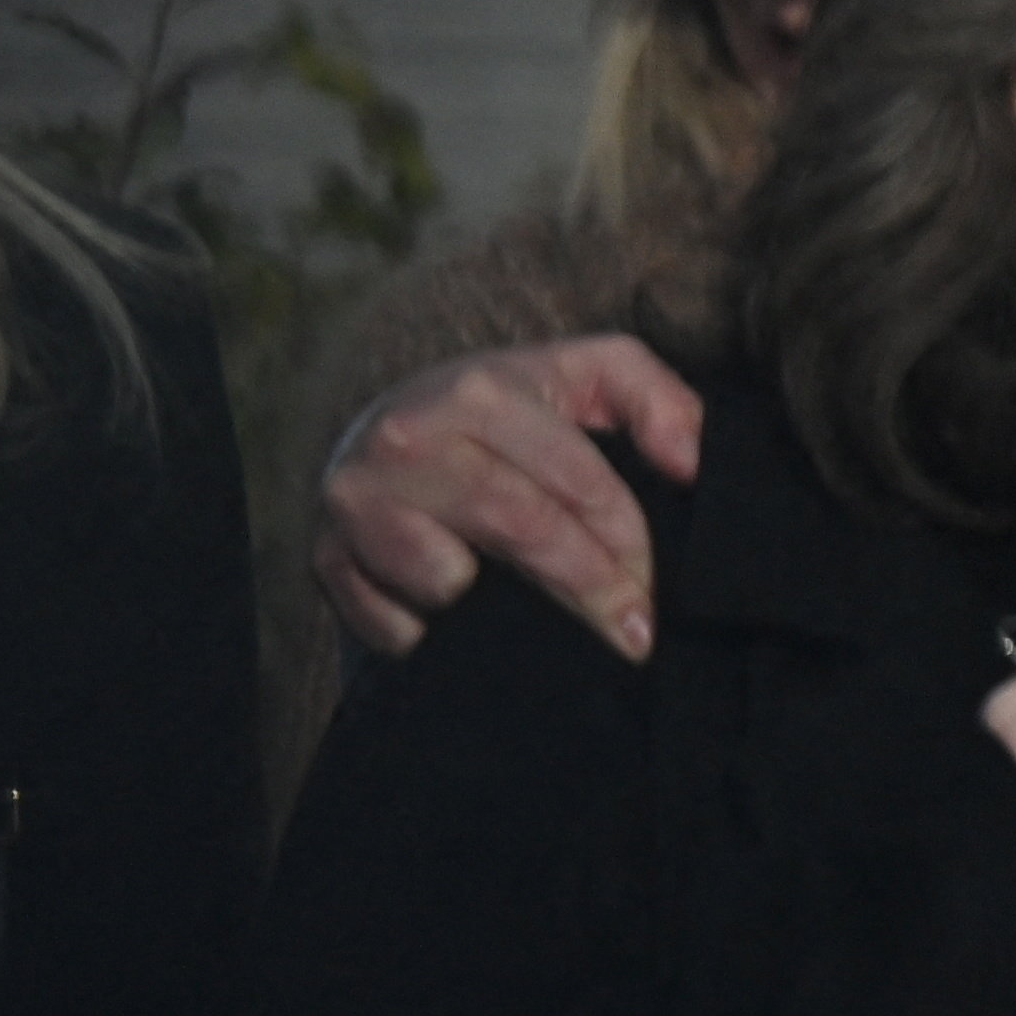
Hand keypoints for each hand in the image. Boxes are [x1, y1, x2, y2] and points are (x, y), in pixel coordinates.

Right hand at [322, 333, 694, 660]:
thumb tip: (691, 460)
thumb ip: (652, 396)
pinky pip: (390, 622)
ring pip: (449, 580)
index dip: (626, 543)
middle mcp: (407, 438)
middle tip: (633, 636)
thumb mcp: (583, 379)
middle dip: (590, 589)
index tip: (655, 591)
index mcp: (479, 391)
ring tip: (536, 617)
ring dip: (502, 610)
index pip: (575, 482)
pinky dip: (432, 637)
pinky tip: (458, 626)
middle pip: (520, 528)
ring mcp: (356, 499)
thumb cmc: (505, 415)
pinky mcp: (324, 556)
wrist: (387, 432)